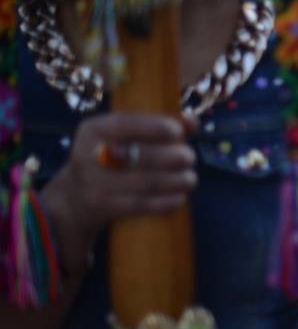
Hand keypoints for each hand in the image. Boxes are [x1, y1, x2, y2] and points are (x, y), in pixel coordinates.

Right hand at [40, 112, 196, 270]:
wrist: (74, 197)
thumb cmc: (111, 158)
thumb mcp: (121, 136)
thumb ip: (156, 125)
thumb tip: (192, 122)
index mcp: (93, 130)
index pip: (125, 124)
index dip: (155, 126)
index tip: (178, 132)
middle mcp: (89, 154)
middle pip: (140, 155)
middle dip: (173, 156)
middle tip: (189, 158)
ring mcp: (95, 183)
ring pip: (145, 182)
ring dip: (176, 180)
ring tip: (190, 178)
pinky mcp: (104, 206)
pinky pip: (141, 204)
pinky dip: (166, 201)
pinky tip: (180, 197)